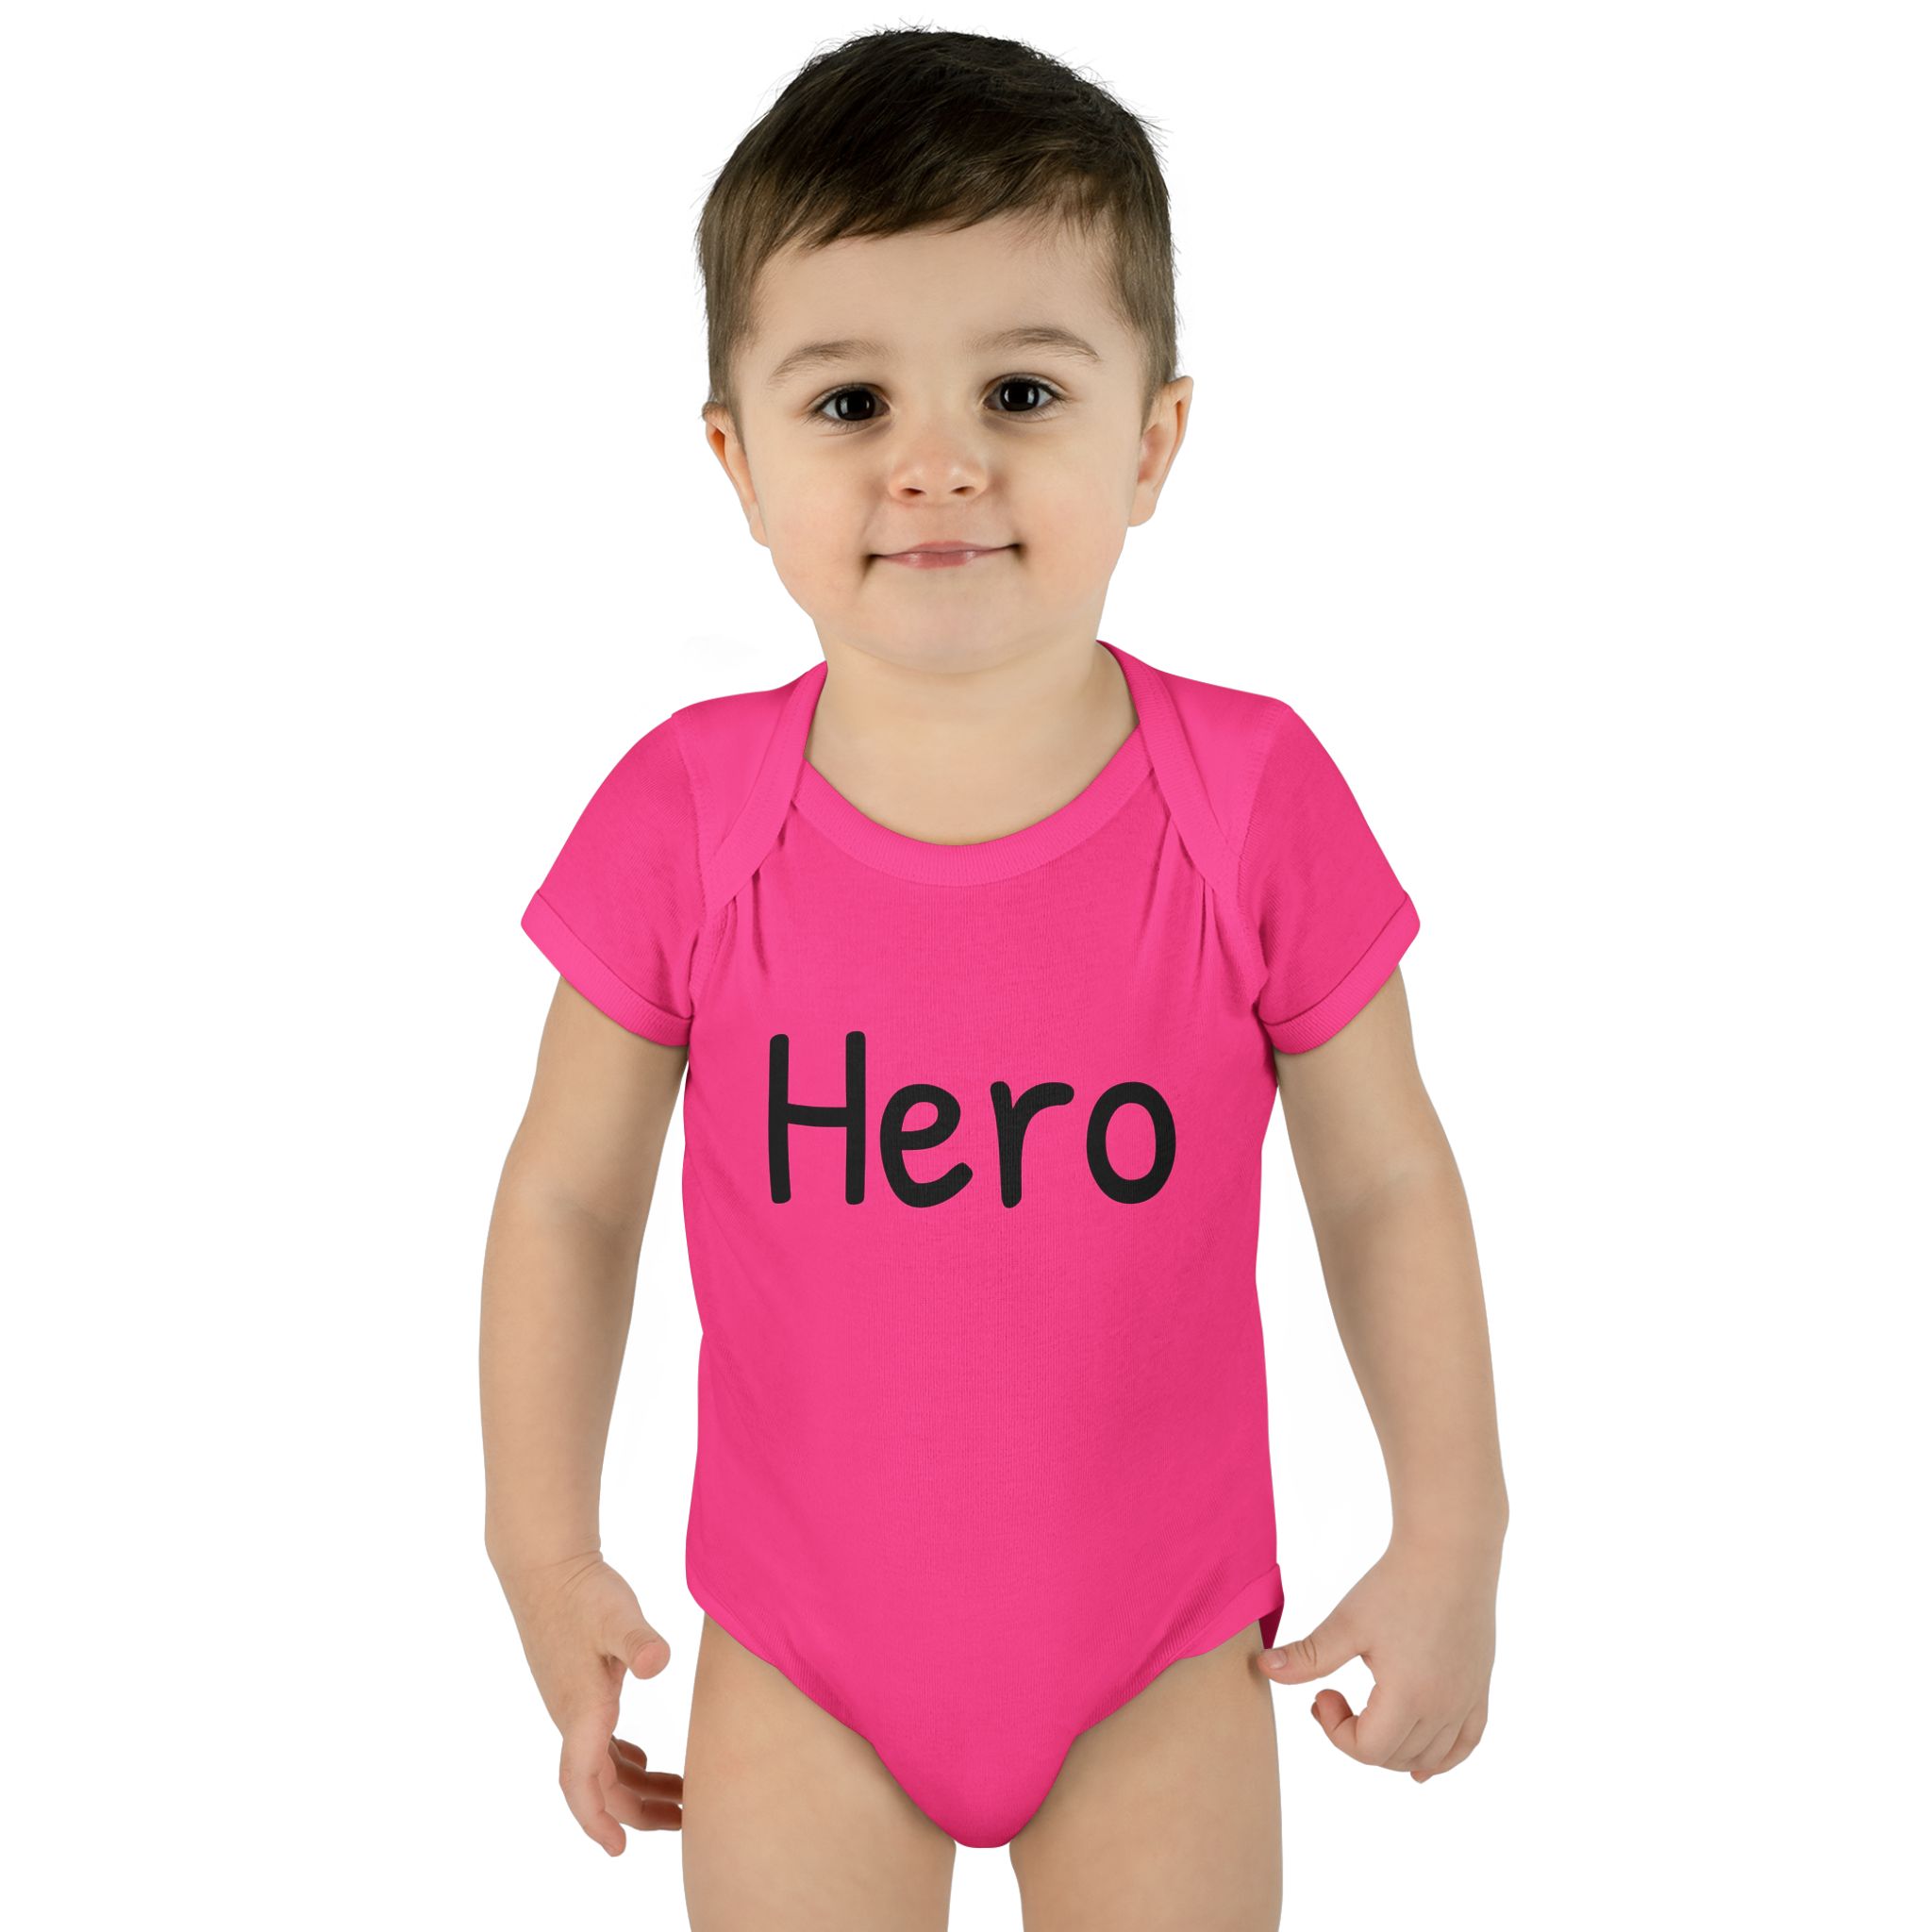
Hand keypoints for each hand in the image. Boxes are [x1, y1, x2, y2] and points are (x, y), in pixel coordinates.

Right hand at [495, 1548, 684, 1852]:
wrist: (548, 1566)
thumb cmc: (583, 1592)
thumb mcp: (617, 1615)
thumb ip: (638, 1641)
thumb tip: (658, 1661)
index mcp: (582, 1711)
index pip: (581, 1784)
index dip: (597, 1820)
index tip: (619, 1849)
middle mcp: (573, 1717)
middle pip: (601, 1785)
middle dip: (640, 1812)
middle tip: (687, 1822)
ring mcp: (574, 1705)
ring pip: (602, 1766)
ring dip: (637, 1786)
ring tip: (681, 1797)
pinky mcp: (580, 1689)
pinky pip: (600, 1742)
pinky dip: (624, 1759)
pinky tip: (645, 1756)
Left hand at [1256, 1533, 1499, 1781]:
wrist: (1449, 1552)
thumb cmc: (1397, 1584)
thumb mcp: (1347, 1622)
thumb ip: (1308, 1656)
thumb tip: (1263, 1670)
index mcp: (1408, 1697)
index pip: (1366, 1750)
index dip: (1334, 1731)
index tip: (1321, 1694)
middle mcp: (1443, 1708)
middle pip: (1393, 1757)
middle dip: (1356, 1737)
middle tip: (1333, 1696)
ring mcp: (1465, 1701)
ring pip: (1428, 1756)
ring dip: (1392, 1750)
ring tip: (1368, 1719)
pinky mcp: (1478, 1688)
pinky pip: (1466, 1744)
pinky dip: (1443, 1760)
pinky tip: (1422, 1767)